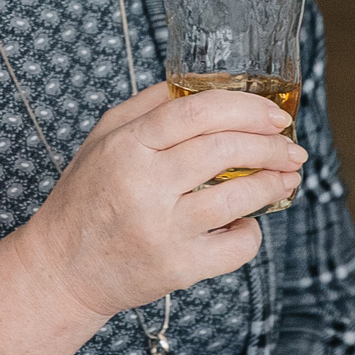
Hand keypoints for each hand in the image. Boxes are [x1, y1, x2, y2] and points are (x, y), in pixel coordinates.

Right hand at [16, 82, 304, 326]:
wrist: (62, 269)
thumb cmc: (87, 198)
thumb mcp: (103, 140)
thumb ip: (149, 107)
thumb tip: (208, 85)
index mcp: (126, 146)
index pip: (196, 111)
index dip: (245, 108)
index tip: (275, 115)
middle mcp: (143, 185)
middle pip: (223, 150)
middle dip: (270, 145)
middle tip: (292, 148)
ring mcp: (161, 230)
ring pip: (236, 199)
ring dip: (273, 185)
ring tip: (287, 179)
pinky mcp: (177, 268)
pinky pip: (234, 247)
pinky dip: (251, 233)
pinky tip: (246, 224)